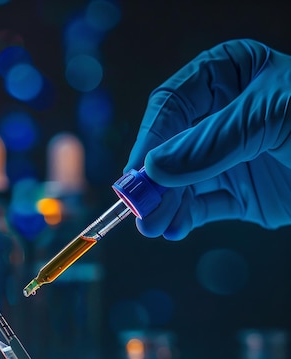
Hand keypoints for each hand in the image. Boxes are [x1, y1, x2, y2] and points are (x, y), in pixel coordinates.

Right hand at [126, 39, 290, 239]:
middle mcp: (220, 116)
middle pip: (170, 148)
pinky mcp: (238, 194)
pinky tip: (173, 230)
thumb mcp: (272, 117)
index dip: (152, 139)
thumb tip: (154, 168)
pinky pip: (201, 207)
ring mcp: (227, 158)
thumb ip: (213, 141)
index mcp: (228, 75)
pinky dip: (184, 220)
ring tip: (154, 228)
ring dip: (164, 206)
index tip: (138, 174)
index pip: (173, 105)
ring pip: (180, 183)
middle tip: (141, 211)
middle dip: (155, 181)